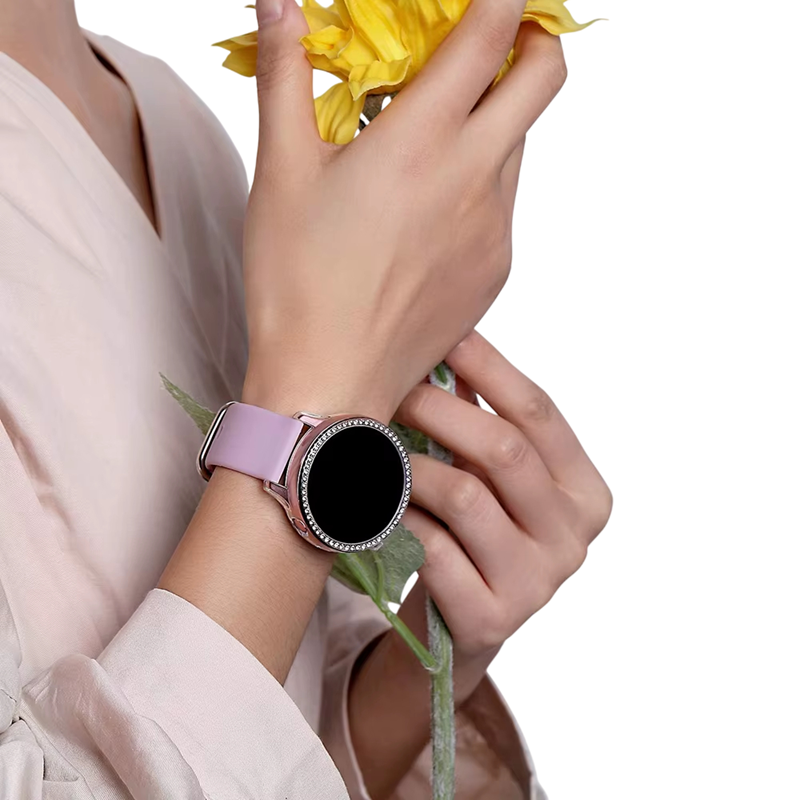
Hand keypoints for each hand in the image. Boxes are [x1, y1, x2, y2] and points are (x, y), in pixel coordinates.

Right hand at [241, 0, 566, 420]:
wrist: (329, 381)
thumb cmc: (296, 281)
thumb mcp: (281, 170)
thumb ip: (286, 73)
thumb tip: (280, 1)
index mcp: (421, 141)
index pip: (494, 32)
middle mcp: (475, 179)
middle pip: (545, 78)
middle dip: (533, 41)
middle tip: (494, 41)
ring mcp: (495, 228)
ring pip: (521, 145)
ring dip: (496, 120)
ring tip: (435, 139)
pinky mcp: (497, 270)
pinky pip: (505, 205)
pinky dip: (482, 183)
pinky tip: (430, 211)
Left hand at [348, 330, 611, 797]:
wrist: (461, 621)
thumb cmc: (478, 533)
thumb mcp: (493, 477)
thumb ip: (484, 420)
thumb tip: (445, 342)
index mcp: (587, 493)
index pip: (540, 413)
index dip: (489, 368)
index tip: (444, 336)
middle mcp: (574, 539)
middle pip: (504, 450)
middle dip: (439, 409)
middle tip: (393, 389)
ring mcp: (537, 584)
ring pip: (464, 496)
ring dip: (409, 463)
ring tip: (373, 445)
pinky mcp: (491, 618)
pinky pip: (431, 546)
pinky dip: (397, 515)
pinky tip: (373, 499)